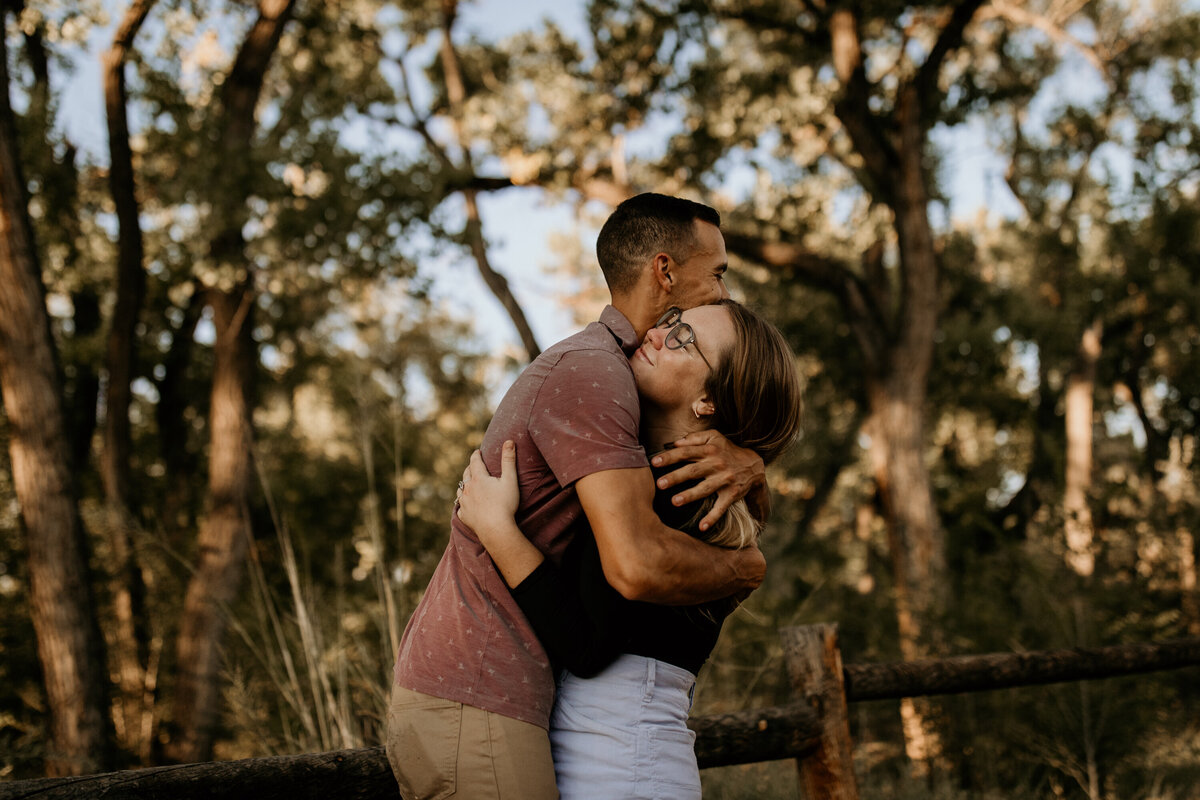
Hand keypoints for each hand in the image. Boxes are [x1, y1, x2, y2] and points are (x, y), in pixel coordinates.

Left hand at [457, 441, 519, 537]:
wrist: (495, 529)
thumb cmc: (505, 504)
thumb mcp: (510, 480)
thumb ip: (509, 460)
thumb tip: (509, 441)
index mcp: (478, 479)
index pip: (475, 462)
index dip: (476, 455)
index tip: (477, 451)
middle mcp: (467, 489)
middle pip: (466, 474)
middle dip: (470, 468)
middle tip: (473, 465)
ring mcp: (464, 503)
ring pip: (460, 490)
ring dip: (464, 485)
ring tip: (467, 484)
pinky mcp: (463, 516)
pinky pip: (460, 507)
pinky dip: (463, 504)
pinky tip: (465, 505)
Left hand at [649, 430, 766, 530]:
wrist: (753, 465)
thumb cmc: (727, 450)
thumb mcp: (714, 437)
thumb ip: (694, 438)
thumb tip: (675, 443)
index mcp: (709, 450)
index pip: (686, 453)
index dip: (670, 457)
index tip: (654, 462)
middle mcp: (717, 465)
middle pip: (693, 471)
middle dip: (676, 477)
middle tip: (659, 484)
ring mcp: (724, 480)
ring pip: (705, 489)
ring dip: (690, 495)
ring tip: (674, 502)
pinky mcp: (731, 494)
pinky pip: (721, 507)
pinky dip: (713, 518)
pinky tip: (702, 527)